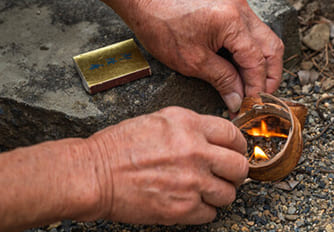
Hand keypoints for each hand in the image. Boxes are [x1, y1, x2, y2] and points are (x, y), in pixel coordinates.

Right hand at [85, 107, 248, 224]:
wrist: (94, 174)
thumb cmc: (118, 147)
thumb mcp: (159, 120)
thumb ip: (190, 127)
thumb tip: (214, 139)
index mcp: (189, 124)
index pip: (233, 135)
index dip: (237, 146)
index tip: (235, 152)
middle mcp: (195, 151)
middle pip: (239, 166)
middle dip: (235, 172)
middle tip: (226, 175)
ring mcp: (192, 180)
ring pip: (229, 193)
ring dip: (219, 194)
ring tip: (204, 190)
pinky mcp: (183, 207)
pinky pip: (210, 213)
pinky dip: (203, 211)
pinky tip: (189, 202)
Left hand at [129, 0, 283, 111]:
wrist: (148, 4)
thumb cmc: (164, 29)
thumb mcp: (194, 62)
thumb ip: (223, 81)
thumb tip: (238, 100)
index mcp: (232, 22)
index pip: (257, 61)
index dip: (257, 87)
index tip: (251, 105)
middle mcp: (241, 11)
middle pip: (272, 48)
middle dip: (269, 76)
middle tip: (259, 97)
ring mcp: (240, 7)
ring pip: (267, 40)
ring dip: (263, 65)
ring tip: (251, 87)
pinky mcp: (234, 9)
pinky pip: (254, 34)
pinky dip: (253, 54)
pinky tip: (243, 70)